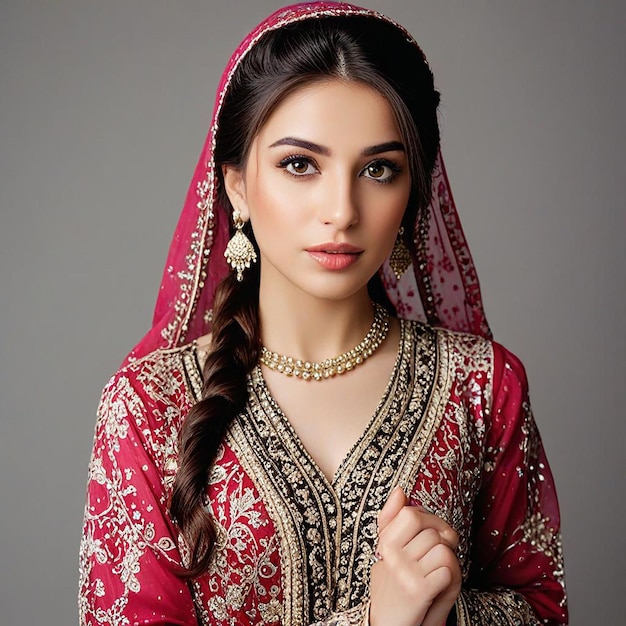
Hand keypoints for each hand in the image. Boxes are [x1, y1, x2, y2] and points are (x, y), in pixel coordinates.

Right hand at [369, 487, 461, 625]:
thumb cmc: (393, 586)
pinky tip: (436, 587)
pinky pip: (448, 570)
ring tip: (433, 574)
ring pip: (443, 550)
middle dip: (441, 544)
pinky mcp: (418, 591)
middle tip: (434, 559)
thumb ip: (392, 519)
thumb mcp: (388, 551)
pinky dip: (449, 580)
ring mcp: (404, 573)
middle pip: (432, 532)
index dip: (429, 522)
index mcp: (385, 542)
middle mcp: (391, 555)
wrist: (388, 624)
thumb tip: (400, 490)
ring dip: (445, 563)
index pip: (412, 514)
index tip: (428, 535)